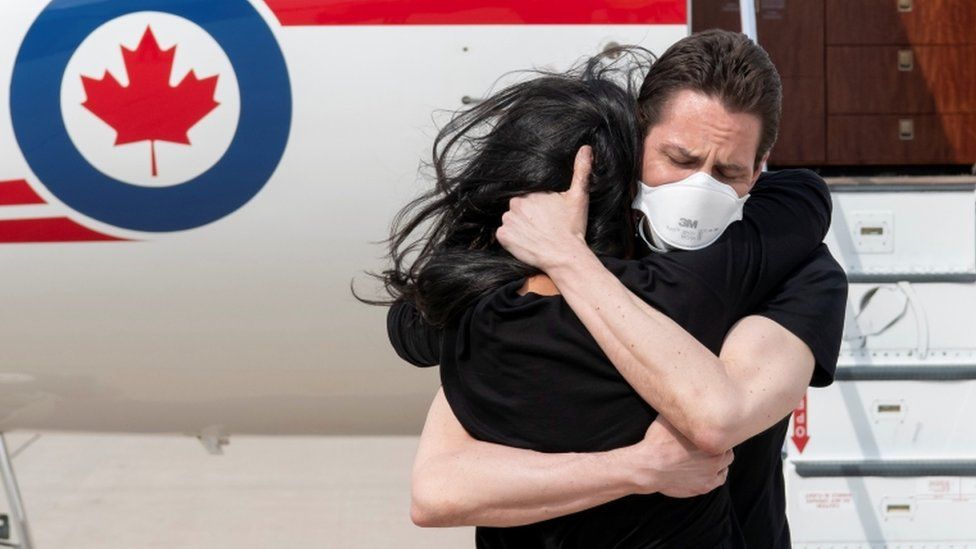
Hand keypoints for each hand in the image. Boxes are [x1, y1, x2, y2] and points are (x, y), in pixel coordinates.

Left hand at [495, 145, 591, 270]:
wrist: (565, 256)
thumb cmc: (572, 228)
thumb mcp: (579, 197)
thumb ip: (580, 171)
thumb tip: (585, 148)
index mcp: (532, 191)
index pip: (529, 196)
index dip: (538, 207)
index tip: (548, 216)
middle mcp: (515, 203)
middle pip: (518, 207)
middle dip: (528, 215)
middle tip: (543, 227)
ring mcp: (508, 220)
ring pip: (510, 220)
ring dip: (519, 226)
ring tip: (536, 235)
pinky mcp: (503, 236)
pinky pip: (503, 235)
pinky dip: (512, 239)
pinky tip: (526, 242)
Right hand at [625, 417, 732, 497]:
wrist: (649, 466)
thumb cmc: (657, 441)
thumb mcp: (668, 418)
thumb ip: (681, 412)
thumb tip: (684, 400)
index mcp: (710, 439)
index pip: (725, 435)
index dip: (717, 434)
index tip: (711, 433)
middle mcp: (715, 457)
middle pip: (728, 451)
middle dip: (720, 448)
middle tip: (709, 446)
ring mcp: (711, 473)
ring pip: (725, 466)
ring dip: (720, 462)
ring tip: (709, 459)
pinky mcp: (704, 487)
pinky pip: (719, 480)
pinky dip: (716, 475)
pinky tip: (708, 471)